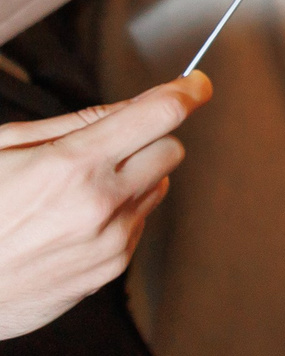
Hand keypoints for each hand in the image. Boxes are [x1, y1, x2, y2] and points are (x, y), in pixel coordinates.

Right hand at [0, 74, 209, 339]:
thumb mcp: (5, 148)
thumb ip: (74, 123)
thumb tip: (128, 105)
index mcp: (72, 166)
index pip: (159, 115)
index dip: (185, 92)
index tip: (194, 85)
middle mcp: (99, 204)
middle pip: (170, 150)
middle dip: (148, 140)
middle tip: (110, 147)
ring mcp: (109, 241)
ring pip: (157, 188)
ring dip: (133, 181)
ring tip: (75, 193)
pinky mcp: (109, 270)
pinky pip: (138, 225)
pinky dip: (119, 216)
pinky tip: (73, 223)